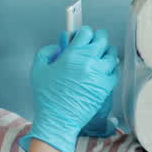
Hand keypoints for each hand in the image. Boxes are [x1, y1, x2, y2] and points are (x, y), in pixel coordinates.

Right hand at [21, 26, 118, 151]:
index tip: (83, 34)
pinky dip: (110, 68)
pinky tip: (105, 69)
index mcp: (71, 54)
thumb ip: (46, 52)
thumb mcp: (38, 70)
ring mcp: (99, 74)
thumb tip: (57, 47)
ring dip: (106, 52)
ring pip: (111, 54)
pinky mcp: (105, 86)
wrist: (58, 119)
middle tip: (95, 40)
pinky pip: (114, 71)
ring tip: (102, 54)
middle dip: (98, 37)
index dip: (84, 31)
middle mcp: (88, 61)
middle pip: (102, 39)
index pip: (86, 32)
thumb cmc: (47, 98)